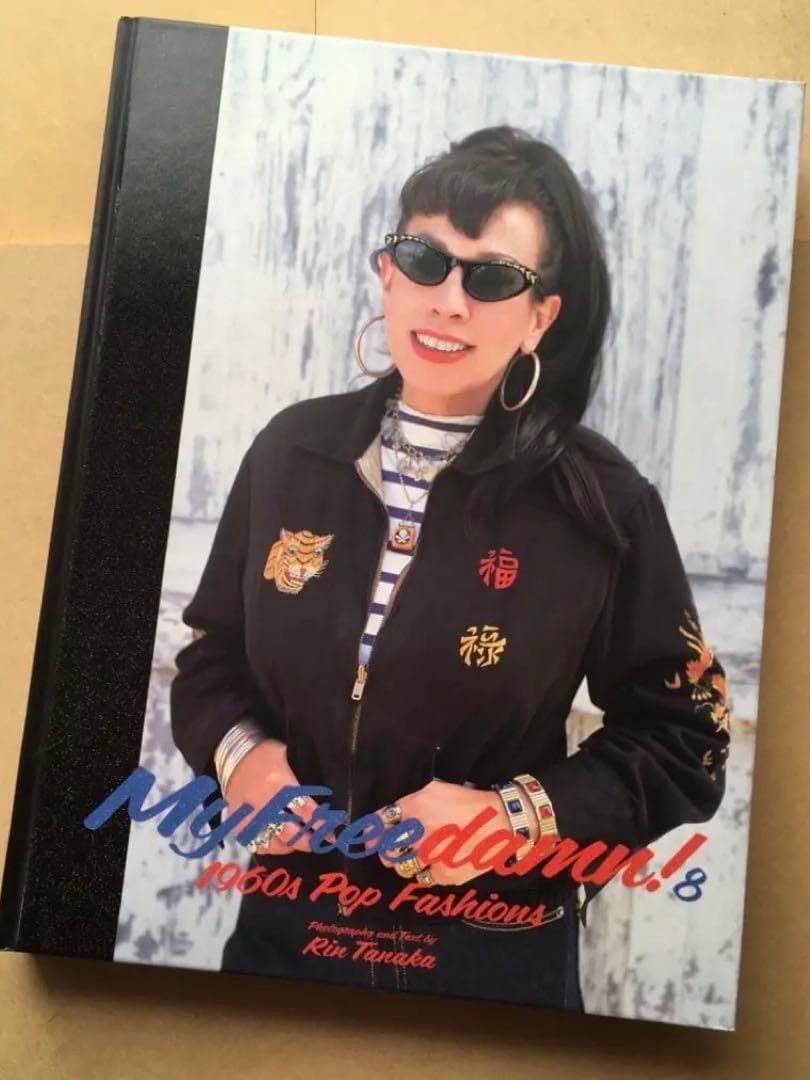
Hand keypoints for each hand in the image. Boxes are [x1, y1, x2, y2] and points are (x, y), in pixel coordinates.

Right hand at [224, 738, 318, 854]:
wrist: (233, 757)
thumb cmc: (266, 755)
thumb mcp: (289, 757)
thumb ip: (304, 777)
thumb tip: (327, 797)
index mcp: (278, 784)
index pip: (305, 810)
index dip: (321, 824)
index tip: (332, 833)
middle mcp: (262, 803)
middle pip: (289, 833)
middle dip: (308, 841)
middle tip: (320, 841)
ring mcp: (247, 817)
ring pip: (273, 844)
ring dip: (291, 845)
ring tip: (301, 841)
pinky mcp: (237, 825)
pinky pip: (257, 846)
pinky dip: (272, 847)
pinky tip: (281, 842)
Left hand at [376, 780, 522, 885]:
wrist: (502, 822)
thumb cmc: (468, 802)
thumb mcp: (436, 791)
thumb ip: (410, 803)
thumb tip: (387, 818)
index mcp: (416, 807)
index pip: (381, 823)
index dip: (371, 832)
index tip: (367, 837)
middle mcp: (420, 833)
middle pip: (386, 850)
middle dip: (386, 849)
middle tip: (391, 849)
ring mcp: (431, 857)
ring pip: (402, 867)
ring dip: (405, 862)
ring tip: (419, 854)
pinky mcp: (444, 875)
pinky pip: (423, 878)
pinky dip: (426, 872)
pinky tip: (437, 862)